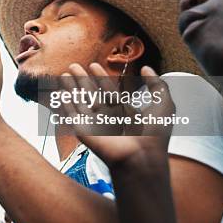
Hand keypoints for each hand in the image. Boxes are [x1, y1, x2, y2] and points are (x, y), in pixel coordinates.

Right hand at [59, 63, 174, 168]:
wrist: (140, 157)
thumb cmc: (154, 135)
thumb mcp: (163, 104)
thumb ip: (156, 84)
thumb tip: (146, 68)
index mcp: (123, 111)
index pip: (108, 90)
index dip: (101, 77)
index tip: (94, 65)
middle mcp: (107, 116)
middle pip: (91, 93)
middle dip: (82, 79)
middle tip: (73, 65)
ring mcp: (94, 123)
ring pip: (79, 101)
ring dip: (70, 87)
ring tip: (63, 73)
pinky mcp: (83, 131)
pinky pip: (71, 114)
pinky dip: (65, 103)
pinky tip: (60, 92)